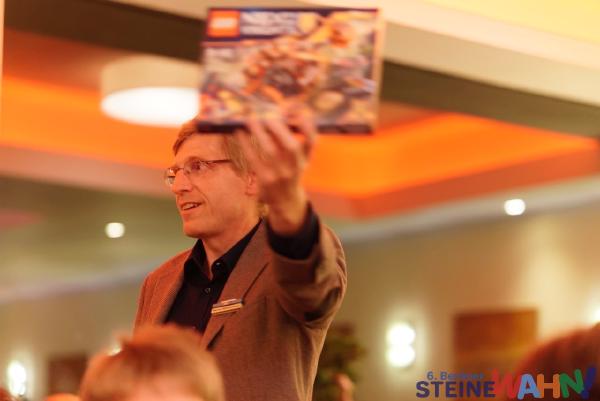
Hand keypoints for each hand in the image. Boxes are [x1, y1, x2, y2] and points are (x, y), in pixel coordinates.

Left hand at [235, 110, 316, 234]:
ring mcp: (280, 175)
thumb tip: (280, 115)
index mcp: (305, 159)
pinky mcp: (265, 179)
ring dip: (259, 133)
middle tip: (267, 115)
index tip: (301, 113)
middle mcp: (295, 167)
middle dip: (279, 129)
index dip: (308, 128)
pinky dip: (246, 144)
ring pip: (270, 151)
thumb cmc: (291, 173)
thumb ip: (296, 141)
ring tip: (250, 120)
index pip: (312, 142)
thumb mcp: (300, 160)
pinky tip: (239, 134)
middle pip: (291, 147)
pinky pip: (254, 159)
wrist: (286, 201)